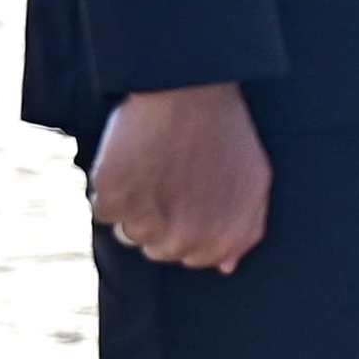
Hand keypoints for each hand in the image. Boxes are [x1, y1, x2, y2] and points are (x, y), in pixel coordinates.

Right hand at [89, 83, 271, 272]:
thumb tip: (225, 266)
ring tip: (155, 166)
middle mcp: (183, 239)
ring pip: (129, 233)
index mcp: (221, 239)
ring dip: (137, 205)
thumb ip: (246, 228)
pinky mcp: (113, 200)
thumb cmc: (226, 133)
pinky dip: (112, 188)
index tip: (192, 196)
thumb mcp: (255, 180)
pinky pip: (104, 211)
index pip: (195, 258)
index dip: (191, 226)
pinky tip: (133, 161)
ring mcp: (147, 222)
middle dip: (163, 219)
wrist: (191, 91)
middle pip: (158, 249)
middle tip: (173, 178)